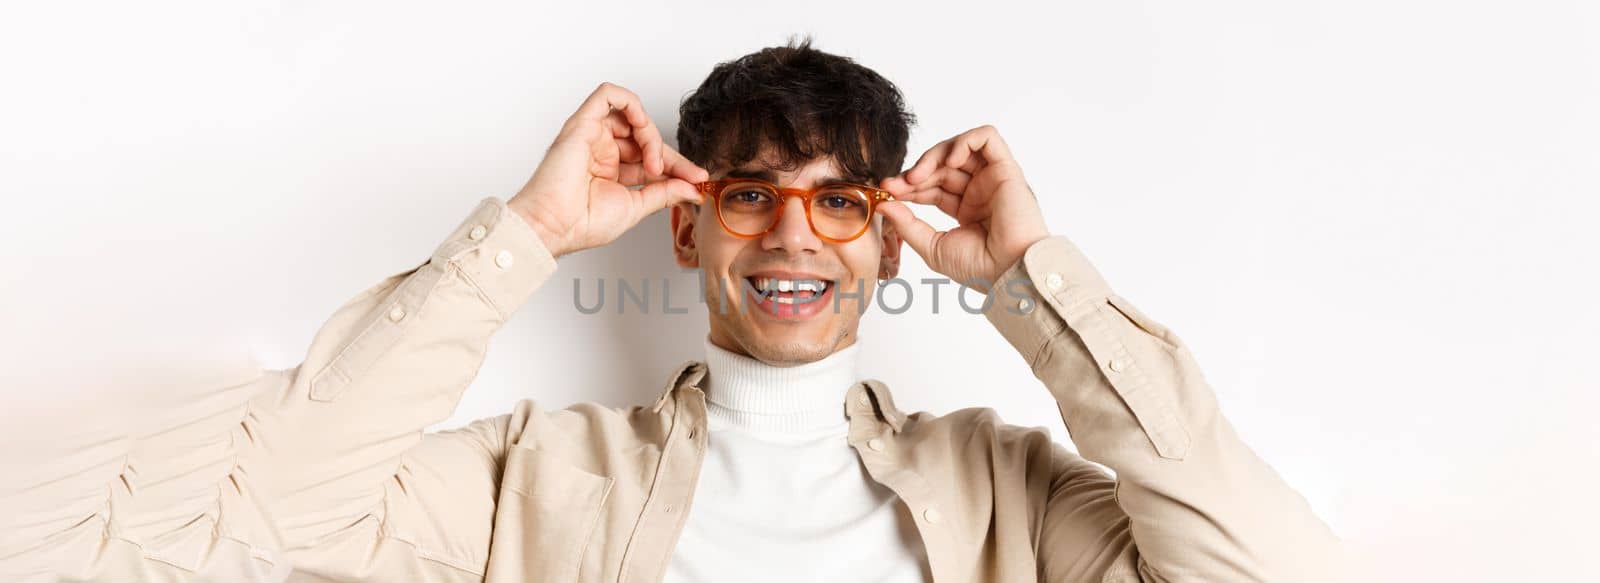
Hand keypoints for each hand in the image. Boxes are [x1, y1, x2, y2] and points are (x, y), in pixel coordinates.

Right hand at [509, 83, 708, 257]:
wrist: (554, 225)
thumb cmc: (582, 222)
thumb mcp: (636, 207)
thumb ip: (665, 193)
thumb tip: (693, 188)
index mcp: (612, 171)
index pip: (652, 158)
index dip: (678, 166)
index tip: (699, 179)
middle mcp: (602, 150)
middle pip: (646, 135)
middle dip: (671, 154)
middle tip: (687, 175)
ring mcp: (593, 135)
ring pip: (633, 115)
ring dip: (652, 136)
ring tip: (654, 164)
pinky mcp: (583, 123)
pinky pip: (608, 95)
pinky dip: (632, 104)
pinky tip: (643, 130)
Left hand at [876, 125, 1050, 291]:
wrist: (1009, 271)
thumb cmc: (979, 267)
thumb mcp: (932, 246)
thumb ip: (906, 224)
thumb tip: (882, 203)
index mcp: (966, 209)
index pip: (931, 186)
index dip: (908, 185)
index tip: (887, 190)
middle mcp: (980, 191)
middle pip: (941, 166)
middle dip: (915, 172)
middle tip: (895, 185)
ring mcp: (993, 178)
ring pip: (960, 148)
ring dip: (933, 156)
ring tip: (917, 176)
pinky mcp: (1006, 169)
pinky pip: (987, 138)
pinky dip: (964, 142)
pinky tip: (949, 161)